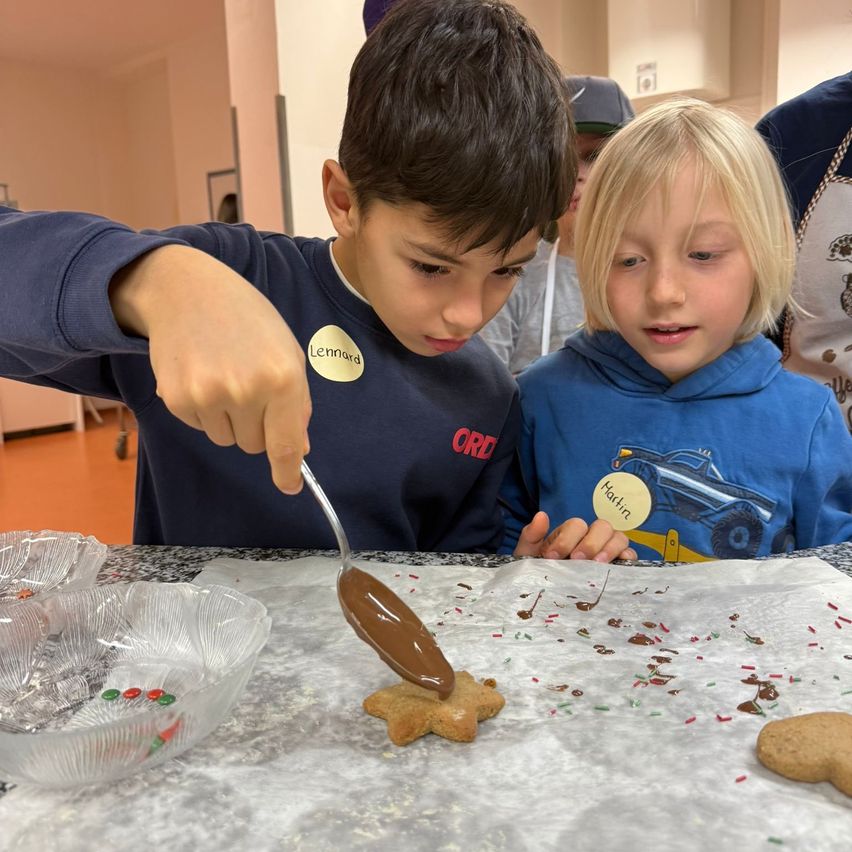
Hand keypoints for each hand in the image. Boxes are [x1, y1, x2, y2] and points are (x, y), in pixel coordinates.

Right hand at [110, 245, 310, 493]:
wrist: (187, 291)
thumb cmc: (248, 320)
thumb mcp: (287, 353)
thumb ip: (296, 404)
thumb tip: (298, 451)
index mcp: (284, 378)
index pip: (286, 445)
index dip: (287, 471)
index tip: (289, 485)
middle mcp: (247, 391)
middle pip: (255, 446)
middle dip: (257, 426)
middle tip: (248, 386)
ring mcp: (208, 397)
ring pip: (227, 439)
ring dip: (229, 419)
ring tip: (223, 375)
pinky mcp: (176, 400)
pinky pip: (199, 427)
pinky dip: (203, 410)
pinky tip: (202, 375)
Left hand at [513, 511, 636, 561]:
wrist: (546, 597)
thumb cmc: (539, 572)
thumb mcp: (529, 555)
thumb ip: (531, 535)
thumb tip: (542, 515)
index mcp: (571, 533)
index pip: (577, 525)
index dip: (567, 538)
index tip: (553, 556)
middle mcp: (592, 537)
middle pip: (602, 527)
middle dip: (590, 542)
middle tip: (577, 560)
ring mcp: (608, 550)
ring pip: (619, 537)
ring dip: (609, 549)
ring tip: (597, 565)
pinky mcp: (619, 566)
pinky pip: (630, 555)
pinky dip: (627, 558)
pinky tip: (617, 568)